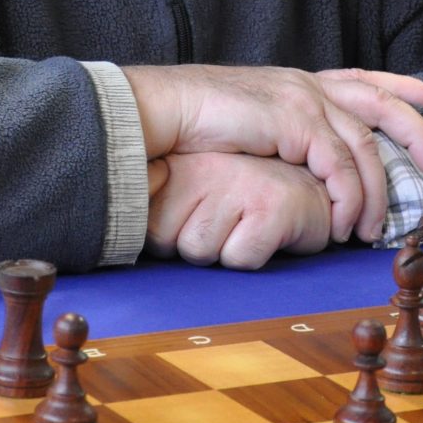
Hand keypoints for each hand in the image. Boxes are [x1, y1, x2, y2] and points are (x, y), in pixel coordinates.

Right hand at [125, 64, 422, 242]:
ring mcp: (301, 98)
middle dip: (419, 132)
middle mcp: (305, 84)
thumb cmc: (191, 126)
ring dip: (375, 192)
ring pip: (364, 144)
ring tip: (370, 229)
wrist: (158, 112)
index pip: (363, 77)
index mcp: (297, 82)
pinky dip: (349, 196)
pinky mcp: (294, 120)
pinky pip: (339, 165)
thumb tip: (303, 171)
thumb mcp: (249, 128)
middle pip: (381, 101)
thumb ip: (282, 139)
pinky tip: (345, 223)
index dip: (404, 86)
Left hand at [146, 152, 331, 268]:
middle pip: (168, 243)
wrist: (312, 187)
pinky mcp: (269, 207)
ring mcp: (238, 184)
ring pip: (201, 251)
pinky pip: (239, 258)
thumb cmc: (247, 197)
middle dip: (195, 246)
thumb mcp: (193, 191)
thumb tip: (110, 220)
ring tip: (245, 225)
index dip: (167, 238)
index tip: (191, 221)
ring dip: (224, 250)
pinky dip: (252, 254)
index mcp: (182, 164)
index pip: (144, 224)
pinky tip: (266, 232)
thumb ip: (157, 202)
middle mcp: (205, 168)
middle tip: (226, 225)